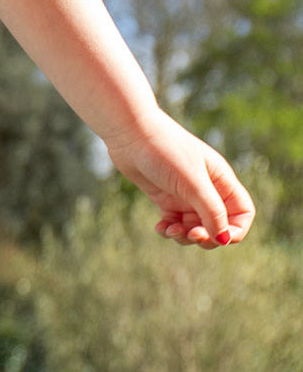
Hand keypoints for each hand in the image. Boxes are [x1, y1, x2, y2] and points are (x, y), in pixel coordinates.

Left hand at [105, 109, 254, 249]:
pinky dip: (170, 230)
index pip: (242, 212)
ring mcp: (185, 193)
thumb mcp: (192, 182)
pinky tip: (160, 228)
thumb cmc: (164, 150)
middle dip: (207, 237)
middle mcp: (205, 188)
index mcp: (220, 180)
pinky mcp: (165, 197)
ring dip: (186, 236)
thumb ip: (211, 211)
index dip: (236, 230)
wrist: (128, 131)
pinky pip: (175, 224)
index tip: (221, 237)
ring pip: (195, 228)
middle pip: (218, 225)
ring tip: (171, 230)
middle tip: (191, 235)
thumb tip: (224, 239)